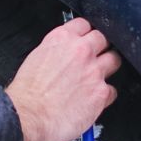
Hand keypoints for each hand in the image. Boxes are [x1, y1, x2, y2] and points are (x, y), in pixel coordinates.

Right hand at [5, 18, 120, 140]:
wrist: (27, 116)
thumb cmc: (26, 94)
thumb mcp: (36, 58)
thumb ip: (56, 52)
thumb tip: (63, 56)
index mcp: (62, 39)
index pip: (84, 24)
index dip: (85, 33)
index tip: (85, 39)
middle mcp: (81, 51)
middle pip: (103, 38)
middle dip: (100, 47)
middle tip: (94, 58)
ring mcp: (94, 71)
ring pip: (114, 60)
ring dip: (108, 67)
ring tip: (98, 77)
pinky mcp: (101, 93)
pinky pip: (112, 90)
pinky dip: (105, 95)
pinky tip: (95, 99)